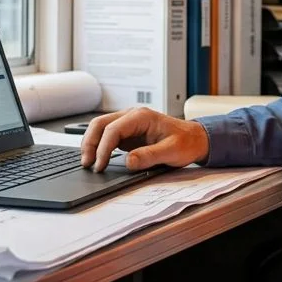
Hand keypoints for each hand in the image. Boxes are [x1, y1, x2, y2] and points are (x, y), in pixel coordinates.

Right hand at [79, 107, 209, 172]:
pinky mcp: (127, 133)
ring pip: (100, 128)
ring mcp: (128, 123)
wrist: (195, 139)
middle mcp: (132, 116)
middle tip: (86, 163)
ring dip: (91, 143)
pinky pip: (107, 136)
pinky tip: (96, 158)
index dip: (103, 148)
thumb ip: (150, 156)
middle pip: (100, 124)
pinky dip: (98, 146)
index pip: (113, 129)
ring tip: (87, 162)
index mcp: (141, 116)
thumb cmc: (186, 142)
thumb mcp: (172, 151)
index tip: (100, 165)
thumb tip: (128, 162)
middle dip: (90, 143)